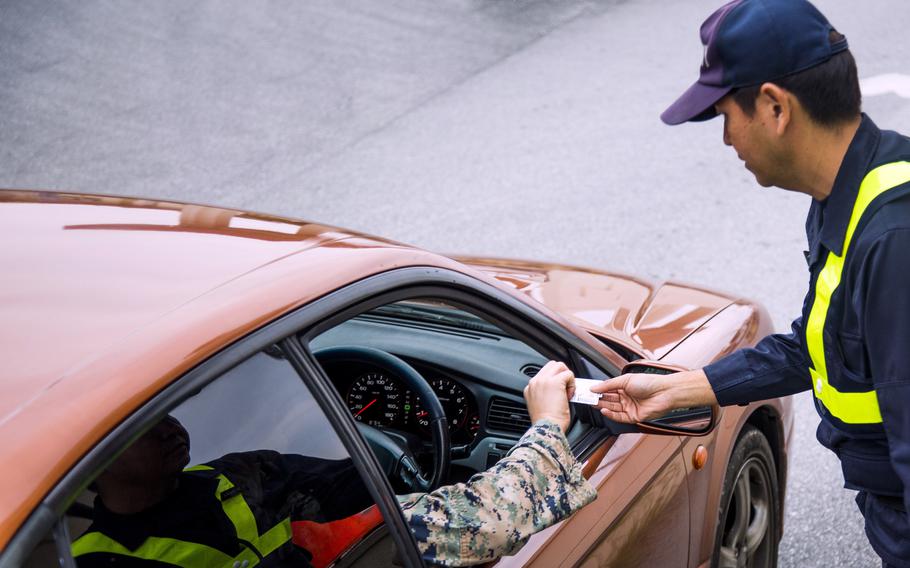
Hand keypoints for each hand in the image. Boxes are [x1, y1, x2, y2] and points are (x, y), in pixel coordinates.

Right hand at [524, 361, 574, 433]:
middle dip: (561, 374)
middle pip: (551, 365)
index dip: (554, 380)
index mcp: (530, 388)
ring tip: (567, 391)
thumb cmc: (545, 422)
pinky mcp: (555, 382)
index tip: (558, 392)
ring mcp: (544, 380)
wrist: (546, 427)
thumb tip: (557, 391)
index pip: (544, 374)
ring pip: (559, 366)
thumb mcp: (539, 405)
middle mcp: (535, 382)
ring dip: (566, 377)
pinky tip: (569, 395)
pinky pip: (568, 374)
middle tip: (565, 388)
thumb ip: (544, 394)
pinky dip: (572, 383)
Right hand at [590, 369, 716, 422]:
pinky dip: (611, 414)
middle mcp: (625, 397)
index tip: (587, 391)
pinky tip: (604, 410)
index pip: (607, 390)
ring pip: (612, 408)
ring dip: (602, 406)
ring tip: (593, 404)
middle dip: (597, 399)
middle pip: (608, 400)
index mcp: (623, 387)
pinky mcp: (633, 417)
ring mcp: (629, 407)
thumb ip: (608, 384)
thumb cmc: (649, 382)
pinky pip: (619, 417)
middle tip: (586, 398)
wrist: (665, 392)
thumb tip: (594, 387)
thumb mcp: (625, 380)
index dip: (597, 390)